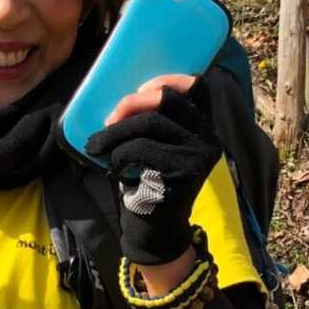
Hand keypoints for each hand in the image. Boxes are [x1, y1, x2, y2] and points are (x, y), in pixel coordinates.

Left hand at [85, 74, 221, 265]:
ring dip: (115, 133)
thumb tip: (124, 98)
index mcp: (203, 126)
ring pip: (149, 122)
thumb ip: (153, 120)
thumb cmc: (148, 180)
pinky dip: (117, 155)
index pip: (198, 86)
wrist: (155, 229)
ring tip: (99, 147)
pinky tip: (115, 169)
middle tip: (108, 120)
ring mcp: (200, 156)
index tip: (140, 90)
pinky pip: (139, 148)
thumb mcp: (155, 145)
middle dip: (130, 103)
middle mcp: (208, 138)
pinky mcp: (185, 173)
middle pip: (167, 98)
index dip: (167, 79)